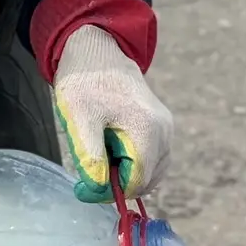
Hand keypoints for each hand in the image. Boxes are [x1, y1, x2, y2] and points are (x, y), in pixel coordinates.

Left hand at [51, 24, 171, 202]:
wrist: (97, 53)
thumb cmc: (86, 84)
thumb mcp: (79, 121)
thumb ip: (91, 159)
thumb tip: (99, 190)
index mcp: (148, 130)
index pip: (137, 181)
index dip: (110, 191)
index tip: (83, 186)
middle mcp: (165, 132)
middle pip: (147, 180)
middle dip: (117, 183)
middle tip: (88, 171)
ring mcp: (166, 130)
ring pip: (150, 173)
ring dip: (124, 174)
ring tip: (99, 154)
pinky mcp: (162, 129)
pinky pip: (150, 160)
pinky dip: (130, 164)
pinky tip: (109, 148)